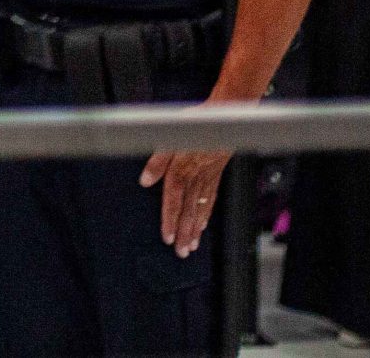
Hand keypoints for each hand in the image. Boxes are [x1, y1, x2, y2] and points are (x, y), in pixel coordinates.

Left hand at [139, 136, 231, 257]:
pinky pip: (211, 199)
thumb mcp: (170, 137)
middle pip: (188, 210)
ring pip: (200, 208)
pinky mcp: (215, 174)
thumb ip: (157, 160)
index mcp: (182, 170)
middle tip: (182, 252)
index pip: (173, 201)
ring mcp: (207, 177)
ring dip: (195, 229)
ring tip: (192, 245)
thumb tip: (145, 180)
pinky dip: (206, 214)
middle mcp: (195, 178)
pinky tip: (204, 223)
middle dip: (184, 233)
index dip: (170, 220)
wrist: (224, 117)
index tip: (167, 238)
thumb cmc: (196, 124)